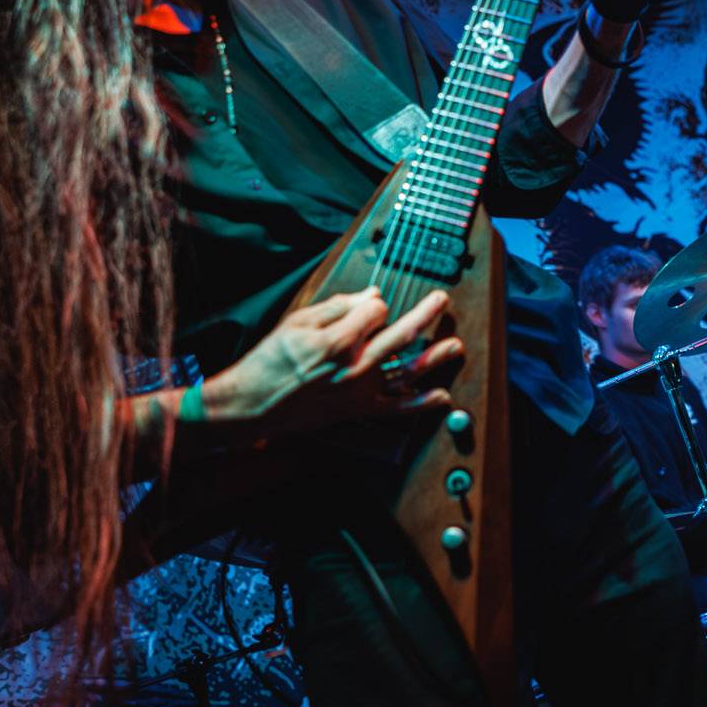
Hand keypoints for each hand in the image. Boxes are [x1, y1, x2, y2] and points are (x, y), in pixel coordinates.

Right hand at [202, 287, 459, 434]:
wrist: (251, 405)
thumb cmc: (270, 361)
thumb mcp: (297, 322)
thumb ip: (338, 306)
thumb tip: (372, 296)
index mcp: (339, 340)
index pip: (375, 311)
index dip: (373, 304)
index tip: (366, 306)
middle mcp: (355, 366)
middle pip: (400, 335)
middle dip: (424, 314)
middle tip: (442, 299)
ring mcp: (360, 392)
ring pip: (406, 371)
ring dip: (434, 358)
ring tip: (455, 345)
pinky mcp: (357, 411)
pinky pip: (396, 409)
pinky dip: (421, 405)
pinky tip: (441, 396)